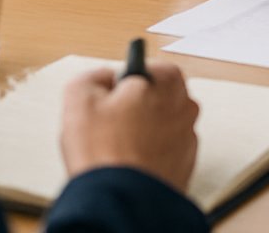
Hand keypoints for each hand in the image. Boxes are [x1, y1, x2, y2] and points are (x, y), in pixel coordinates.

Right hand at [60, 62, 199, 192]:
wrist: (121, 200)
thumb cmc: (105, 151)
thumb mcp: (80, 96)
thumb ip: (93, 76)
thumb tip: (102, 78)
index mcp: (168, 81)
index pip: (146, 68)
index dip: (121, 83)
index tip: (109, 95)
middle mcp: (186, 106)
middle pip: (153, 98)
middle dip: (131, 108)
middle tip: (107, 125)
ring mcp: (188, 138)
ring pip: (157, 127)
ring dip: (139, 134)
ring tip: (114, 149)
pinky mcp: (185, 165)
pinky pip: (162, 153)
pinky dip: (147, 156)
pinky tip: (126, 165)